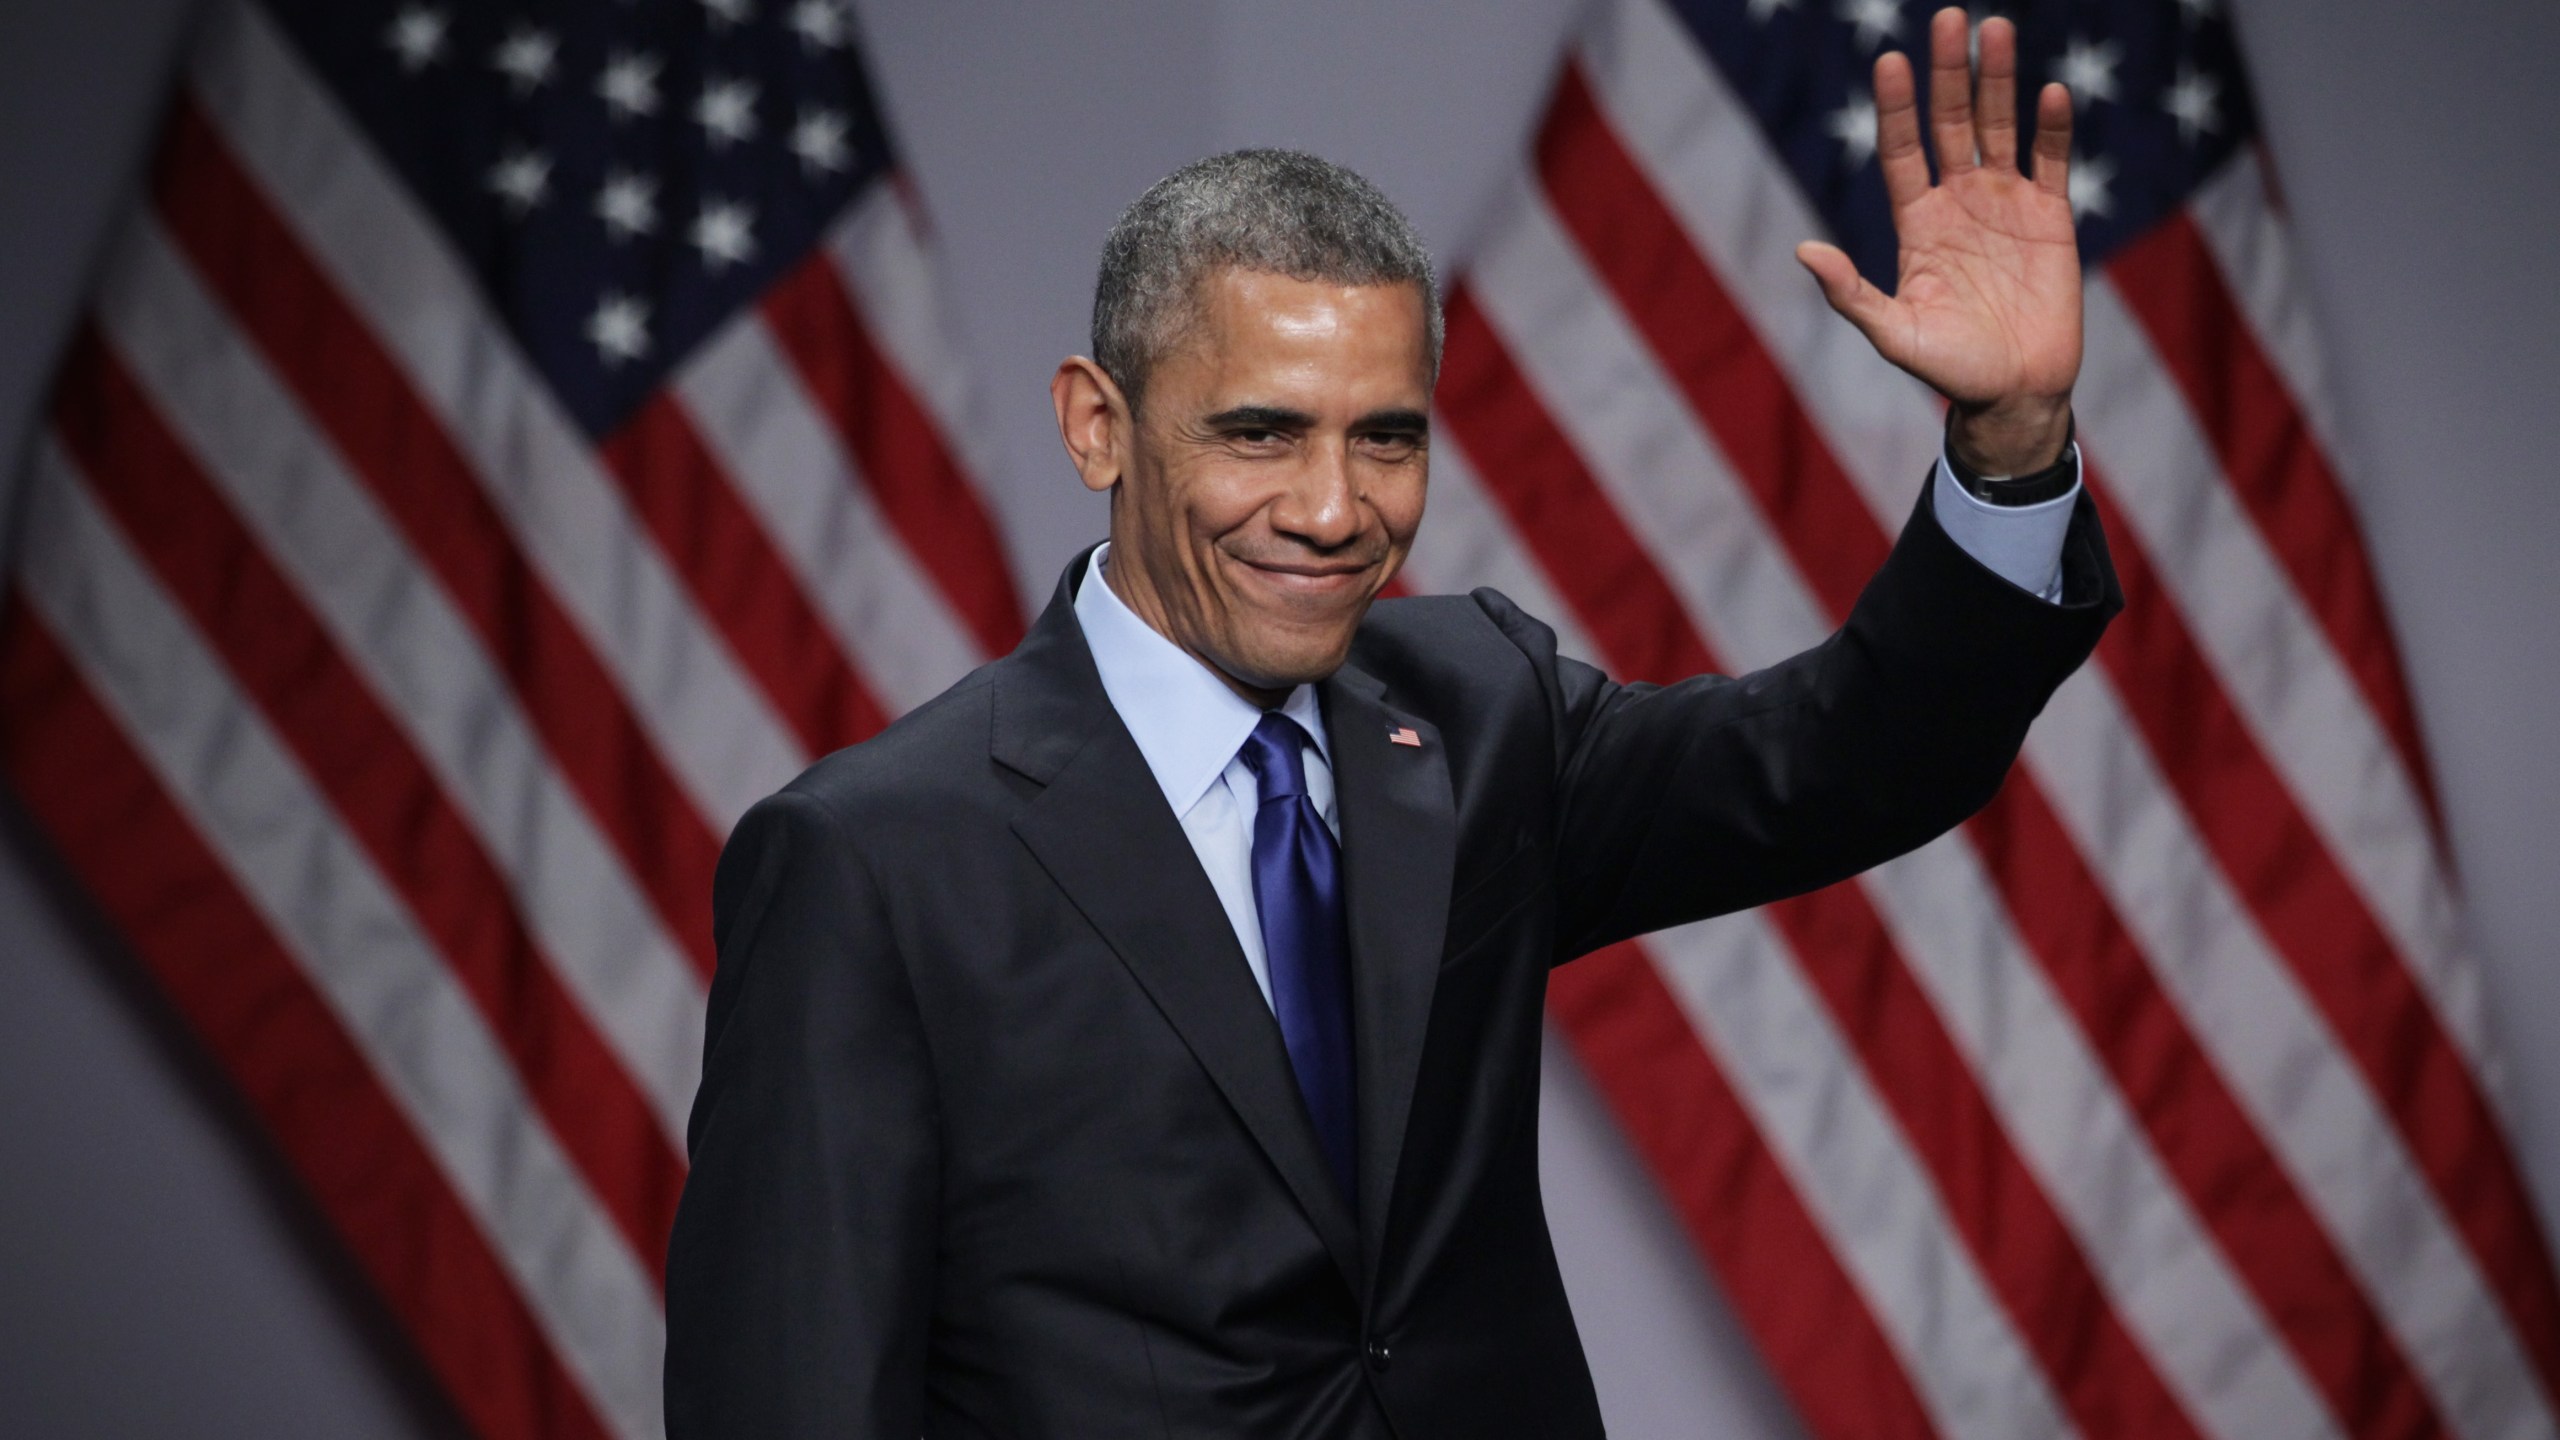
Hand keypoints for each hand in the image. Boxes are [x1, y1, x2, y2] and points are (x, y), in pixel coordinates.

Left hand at [1795, 8, 2080, 474]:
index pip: (1903, 150)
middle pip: (1951, 123)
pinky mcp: (2052, 218)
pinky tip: (2048, 93)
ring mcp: (2007, 204)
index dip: (1897, 108)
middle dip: (1948, 74)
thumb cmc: (1949, 368)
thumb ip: (1851, 294)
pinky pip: (2052, 162)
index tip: (1889, 62)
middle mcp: (1959, 201)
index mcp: (1918, 222)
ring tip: (1996, 29)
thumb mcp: (1893, 333)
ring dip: (1998, 81)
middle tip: (1948, 18)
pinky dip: (2052, 129)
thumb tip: (1803, 251)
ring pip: (2001, 128)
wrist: (2014, 393)